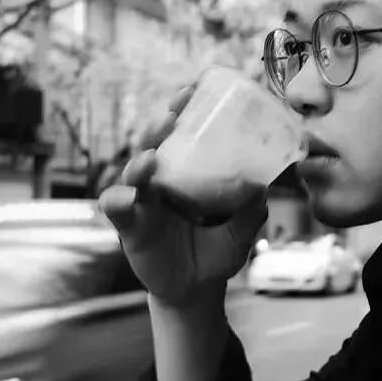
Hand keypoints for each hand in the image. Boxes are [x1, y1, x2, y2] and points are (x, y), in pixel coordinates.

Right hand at [98, 85, 267, 305]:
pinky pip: (117, 209)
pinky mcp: (131, 227)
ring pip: (134, 174)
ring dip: (140, 162)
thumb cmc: (218, 253)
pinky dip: (119, 200)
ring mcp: (144, 203)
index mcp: (188, 175)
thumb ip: (252, 211)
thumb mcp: (242, 232)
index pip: (183, 137)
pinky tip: (129, 197)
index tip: (192, 90)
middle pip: (154, 146)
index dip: (183, 112)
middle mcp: (163, 183)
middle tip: (172, 115)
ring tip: (151, 157)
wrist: (198, 290)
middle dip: (159, 129)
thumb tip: (264, 186)